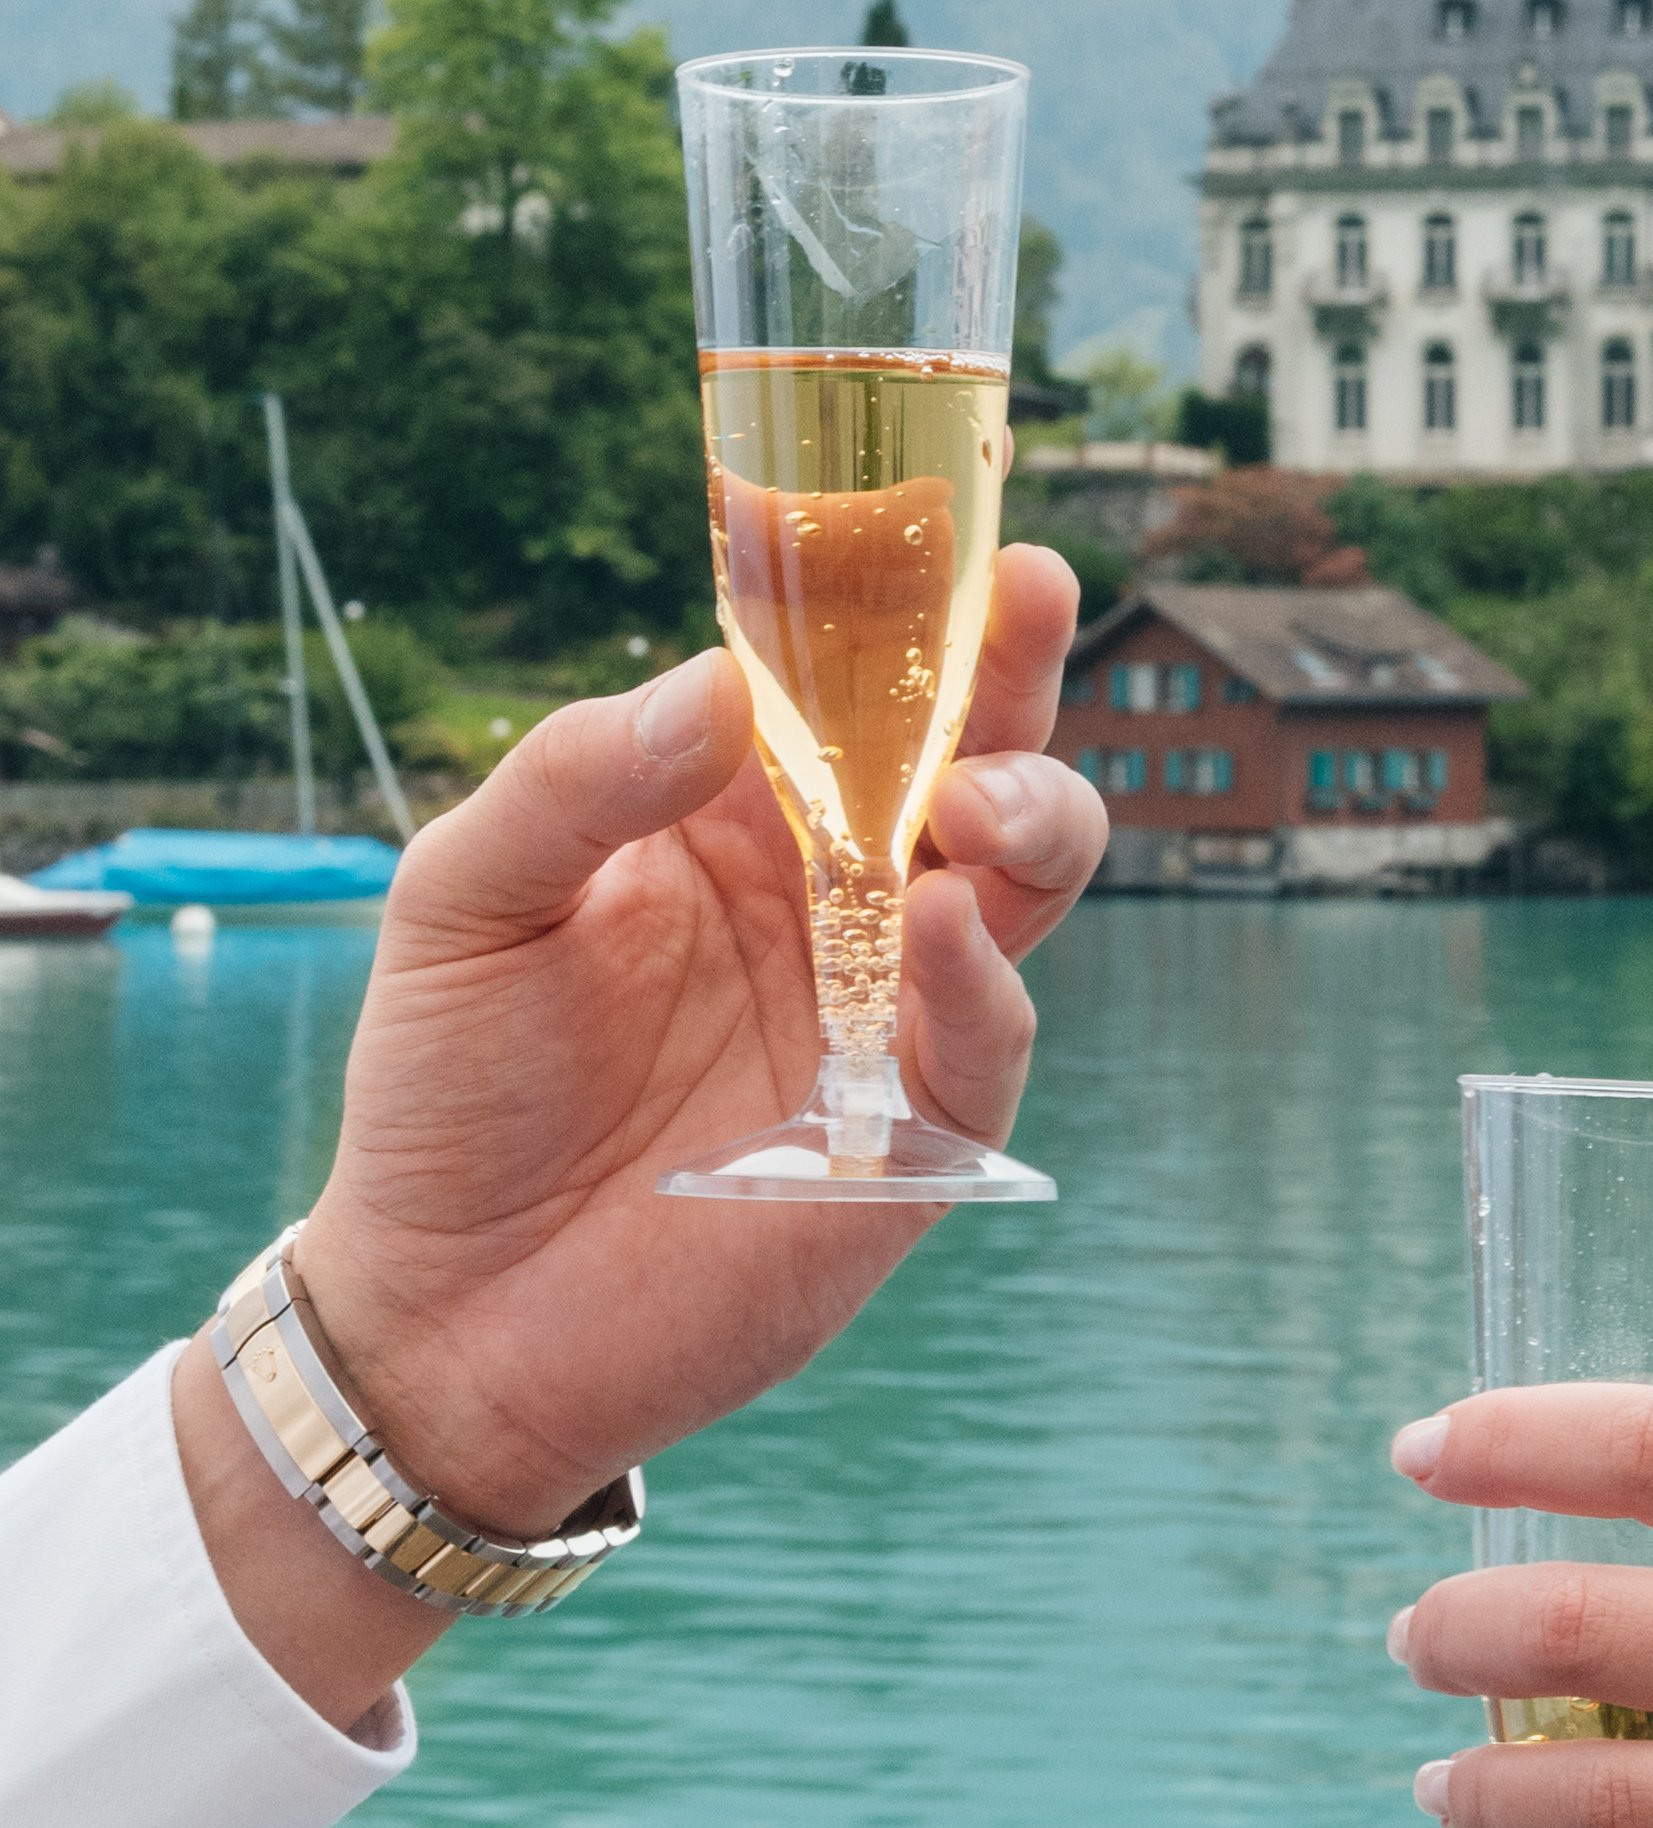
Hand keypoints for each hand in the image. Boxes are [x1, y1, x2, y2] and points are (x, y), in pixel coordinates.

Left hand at [272, 543, 1101, 1540]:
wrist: (449, 1306)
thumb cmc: (450, 1087)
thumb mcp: (466, 897)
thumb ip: (577, 779)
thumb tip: (721, 690)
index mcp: (741, 816)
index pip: (853, 682)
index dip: (918, 601)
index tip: (959, 521)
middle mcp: (837, 897)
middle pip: (976, 759)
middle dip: (1020, 680)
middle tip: (1029, 606)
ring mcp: (886, 1013)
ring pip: (1021, 884)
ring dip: (1028, 817)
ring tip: (972, 801)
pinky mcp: (912, 1139)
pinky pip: (988, 1040)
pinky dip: (980, 979)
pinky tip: (933, 926)